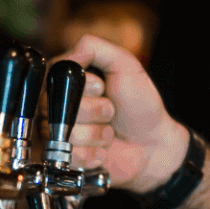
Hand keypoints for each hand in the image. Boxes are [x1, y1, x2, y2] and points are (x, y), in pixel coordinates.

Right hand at [56, 34, 187, 193]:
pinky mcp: (65, 159)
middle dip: (96, 110)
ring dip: (98, 133)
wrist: (153, 144)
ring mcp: (59, 134)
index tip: (103, 88)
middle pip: (58, 107)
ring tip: (109, 132)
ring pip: (67, 133)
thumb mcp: (125, 65)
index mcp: (67, 81)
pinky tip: (104, 150)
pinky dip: (95, 152)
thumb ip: (95, 48)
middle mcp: (57, 106)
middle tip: (111, 111)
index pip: (56, 77)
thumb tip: (68, 54)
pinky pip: (71, 156)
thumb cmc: (140, 104)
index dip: (85, 85)